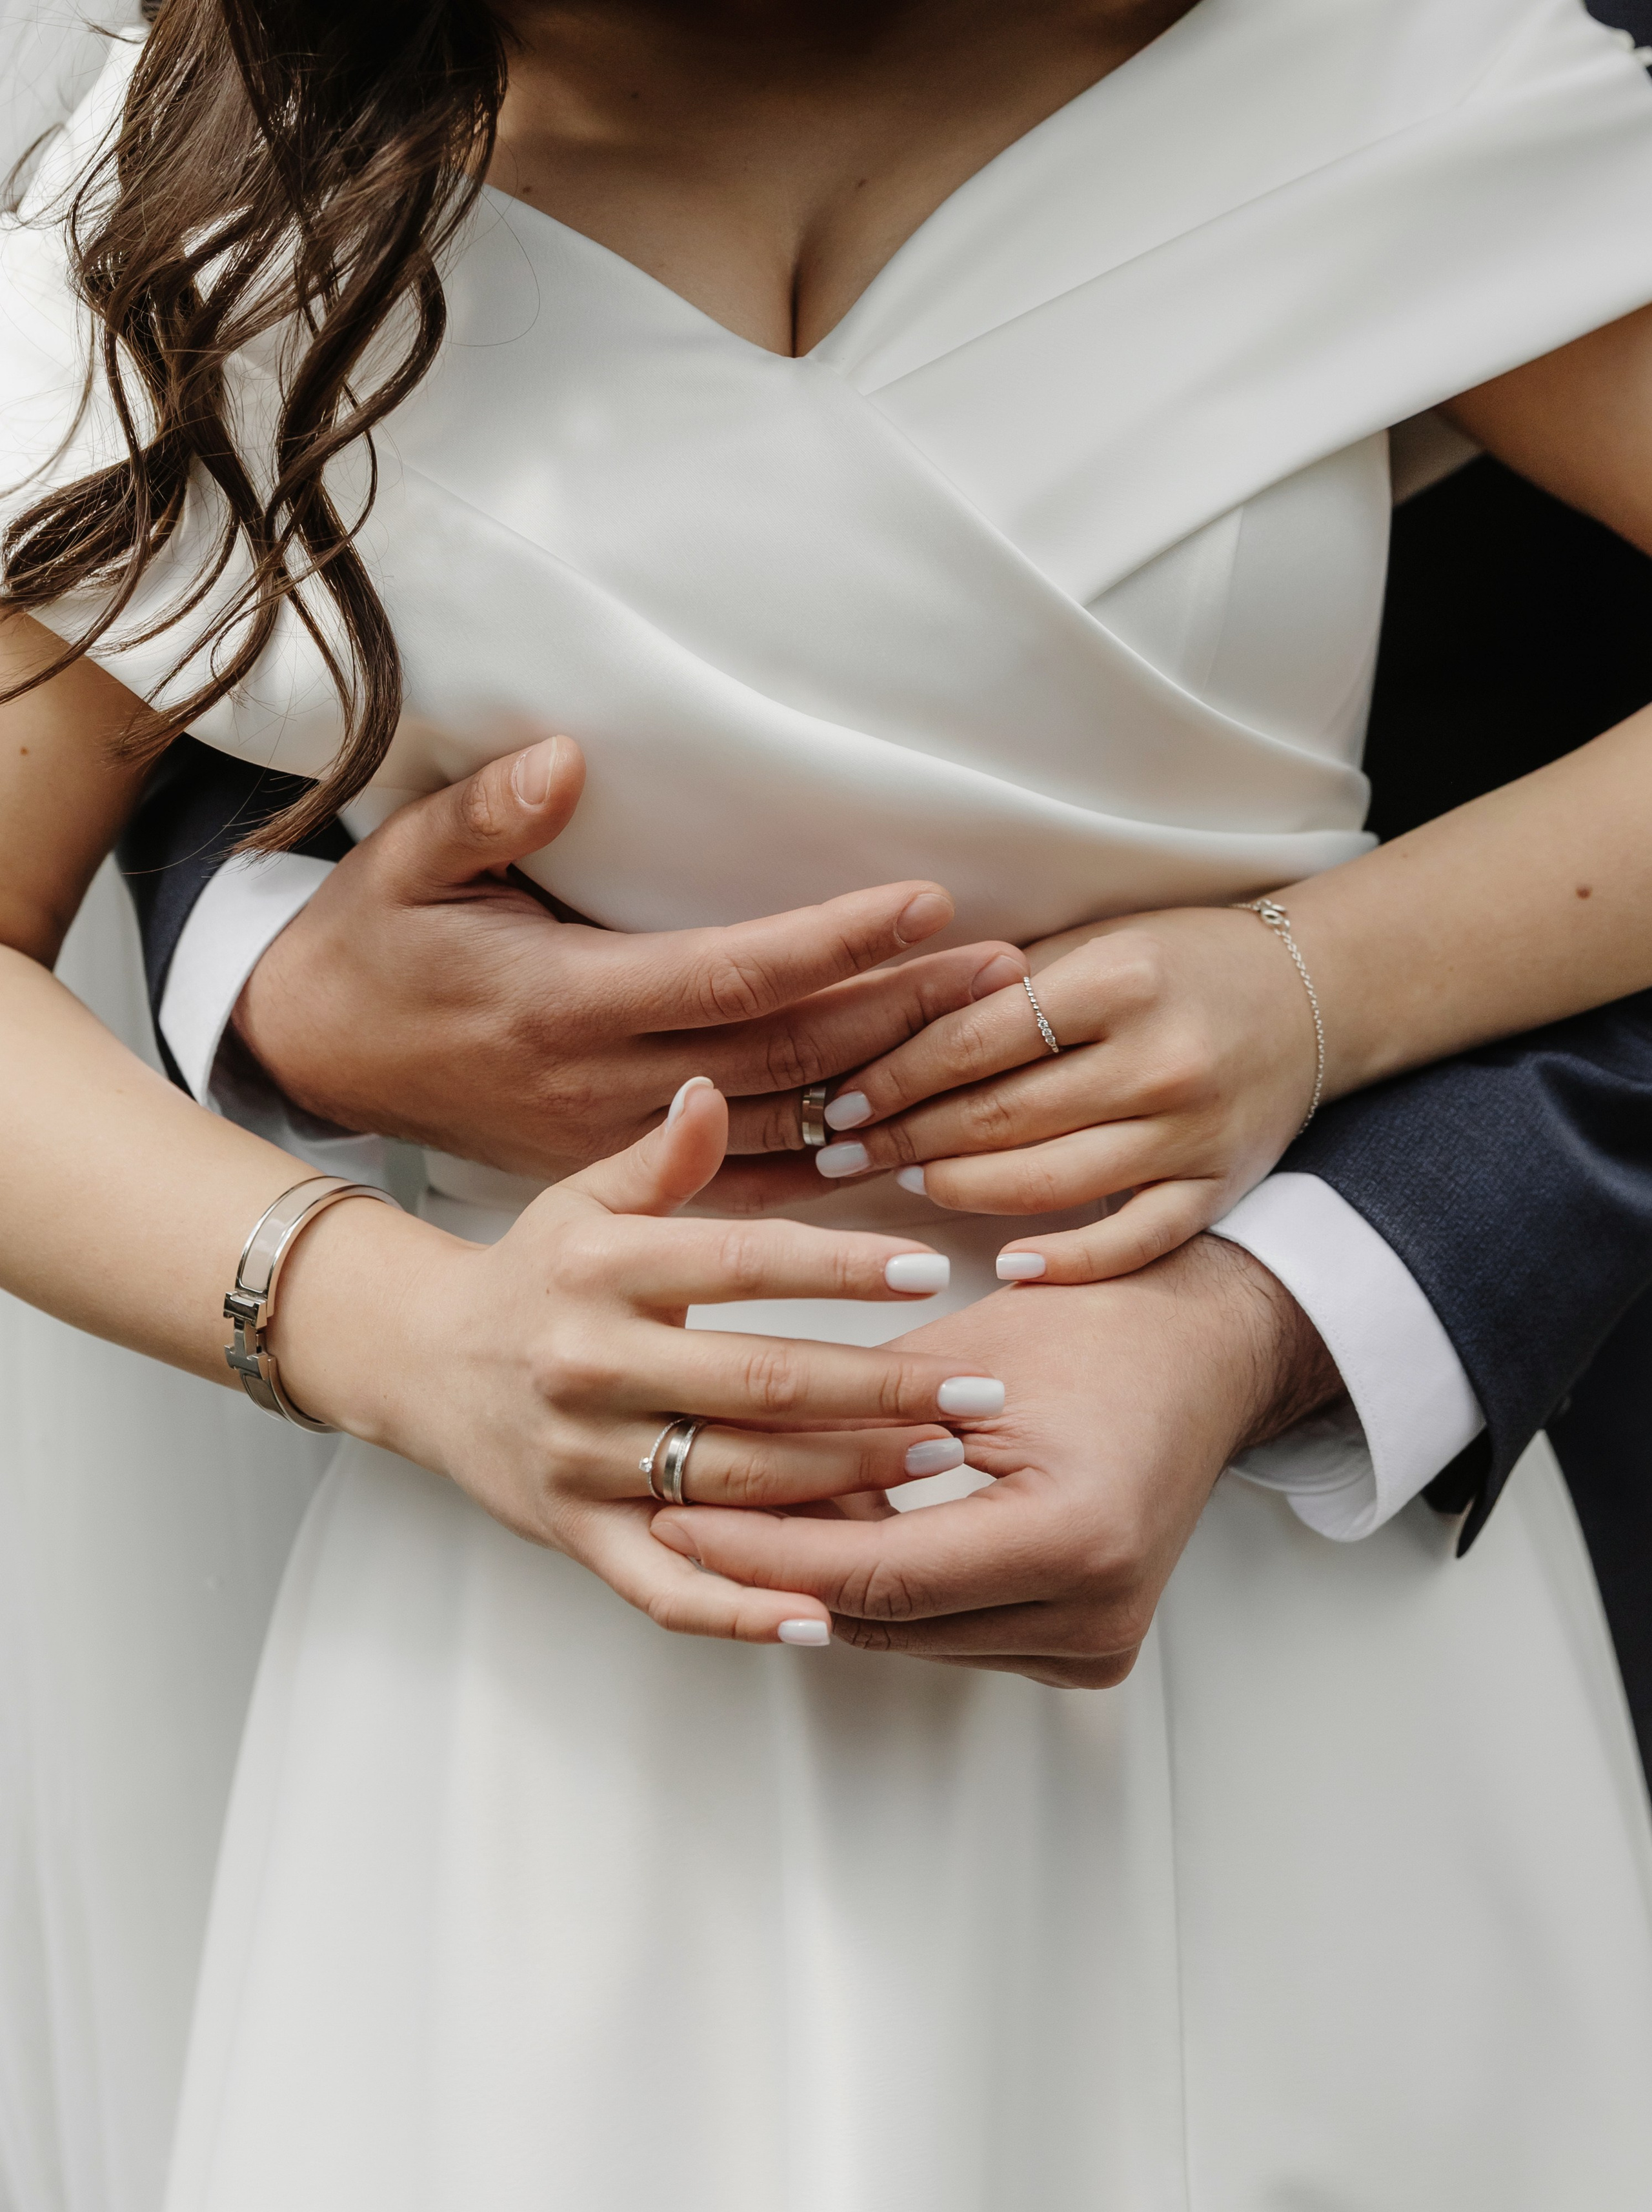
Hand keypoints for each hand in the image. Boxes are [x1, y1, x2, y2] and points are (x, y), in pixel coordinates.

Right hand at [233, 732, 1023, 1196]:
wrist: (320, 1066)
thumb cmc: (373, 953)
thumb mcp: (400, 868)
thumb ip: (485, 816)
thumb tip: (567, 758)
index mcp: (562, 1001)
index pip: (729, 973)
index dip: (834, 941)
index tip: (929, 903)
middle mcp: (604, 1084)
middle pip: (786, 1055)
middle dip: (903, 1013)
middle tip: (1011, 973)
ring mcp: (619, 1145)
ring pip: (785, 1130)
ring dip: (894, 1093)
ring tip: (994, 1049)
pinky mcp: (623, 1178)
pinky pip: (750, 1186)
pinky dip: (836, 1174)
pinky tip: (917, 1151)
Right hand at [274, 1077, 1007, 1643]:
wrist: (418, 1363)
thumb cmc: (533, 1274)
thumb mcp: (582, 1201)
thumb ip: (661, 1159)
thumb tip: (712, 1087)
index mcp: (602, 1269)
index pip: (743, 1263)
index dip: (843, 1268)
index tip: (932, 1271)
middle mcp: (589, 1363)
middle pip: (761, 1382)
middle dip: (881, 1392)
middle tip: (976, 1396)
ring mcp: (580, 1457)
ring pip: (735, 1480)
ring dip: (846, 1480)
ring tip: (940, 1464)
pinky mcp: (573, 1533)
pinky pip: (663, 1586)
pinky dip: (740, 1608)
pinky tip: (822, 1614)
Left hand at [647, 1236, 1343, 1685]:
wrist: (1208, 1353)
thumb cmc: (1097, 1325)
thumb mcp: (962, 1360)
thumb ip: (851, 1430)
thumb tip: (721, 1474)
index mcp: (1074, 1538)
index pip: (876, 1575)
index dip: (764, 1552)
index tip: (675, 1518)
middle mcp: (1095, 1613)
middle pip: (885, 1620)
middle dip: (774, 1570)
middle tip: (676, 1519)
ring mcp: (1096, 1643)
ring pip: (907, 1636)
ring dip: (821, 1582)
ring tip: (729, 1522)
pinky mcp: (1087, 1647)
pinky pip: (949, 1631)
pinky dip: (882, 1589)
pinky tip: (822, 1535)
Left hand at [808, 904, 1317, 1277]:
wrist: (1311, 991)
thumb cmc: (1176, 963)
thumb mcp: (1091, 943)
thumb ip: (1001, 989)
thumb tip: (878, 1029)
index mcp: (1120, 982)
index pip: (975, 1041)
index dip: (893, 1077)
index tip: (836, 1100)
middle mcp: (1159, 1060)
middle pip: (1001, 1116)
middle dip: (905, 1139)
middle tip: (841, 1154)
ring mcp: (1193, 1133)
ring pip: (1049, 1184)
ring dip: (962, 1190)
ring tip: (907, 1181)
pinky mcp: (1219, 1187)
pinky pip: (1132, 1242)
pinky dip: (1068, 1262)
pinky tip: (1008, 1264)